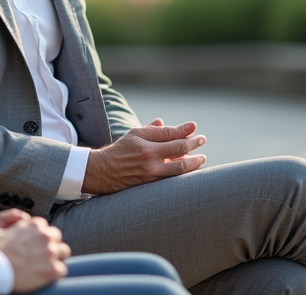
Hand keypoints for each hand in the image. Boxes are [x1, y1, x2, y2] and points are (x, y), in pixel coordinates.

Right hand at [0, 215, 69, 292]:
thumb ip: (11, 221)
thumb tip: (20, 218)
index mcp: (34, 225)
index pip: (45, 228)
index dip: (40, 236)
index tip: (35, 244)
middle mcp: (45, 236)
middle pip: (56, 238)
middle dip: (51, 244)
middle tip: (42, 255)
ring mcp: (50, 252)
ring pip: (64, 252)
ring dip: (57, 257)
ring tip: (47, 265)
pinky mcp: (53, 269)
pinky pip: (62, 270)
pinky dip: (55, 273)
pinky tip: (46, 276)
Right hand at [82, 118, 205, 195]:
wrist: (103, 172)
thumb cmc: (120, 150)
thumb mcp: (133, 134)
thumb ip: (151, 129)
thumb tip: (164, 122)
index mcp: (144, 141)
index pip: (170, 133)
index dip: (184, 130)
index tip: (194, 127)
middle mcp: (149, 156)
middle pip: (179, 149)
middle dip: (194, 143)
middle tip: (202, 139)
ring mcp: (151, 171)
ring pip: (180, 166)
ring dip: (194, 161)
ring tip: (202, 158)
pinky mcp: (152, 183)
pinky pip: (173, 177)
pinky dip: (184, 172)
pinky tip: (191, 169)